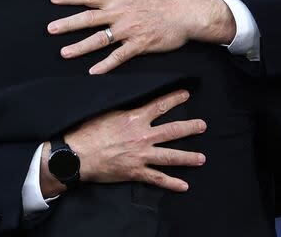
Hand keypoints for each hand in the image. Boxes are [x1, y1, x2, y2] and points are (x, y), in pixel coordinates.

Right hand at [39, 90, 205, 197]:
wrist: (77, 155)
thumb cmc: (87, 132)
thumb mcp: (105, 112)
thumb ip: (122, 109)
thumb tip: (128, 101)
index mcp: (134, 118)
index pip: (160, 106)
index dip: (174, 99)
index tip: (186, 95)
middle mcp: (142, 136)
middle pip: (172, 130)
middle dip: (190, 127)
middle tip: (203, 125)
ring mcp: (141, 155)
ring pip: (170, 156)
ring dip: (188, 157)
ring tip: (201, 158)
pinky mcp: (136, 172)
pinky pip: (157, 178)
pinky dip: (171, 183)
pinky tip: (184, 185)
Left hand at [48, 0, 234, 73]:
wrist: (186, 14)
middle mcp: (120, 14)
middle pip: (89, 18)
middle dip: (68, 24)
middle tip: (50, 29)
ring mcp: (129, 30)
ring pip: (100, 39)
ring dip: (81, 47)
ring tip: (64, 53)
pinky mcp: (139, 45)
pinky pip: (120, 56)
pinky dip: (106, 64)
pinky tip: (93, 71)